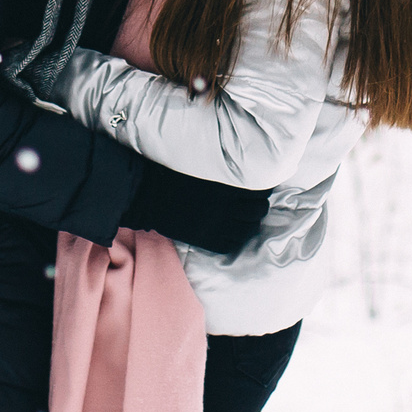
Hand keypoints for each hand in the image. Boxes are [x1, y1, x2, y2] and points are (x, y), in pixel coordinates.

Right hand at [121, 160, 269, 254]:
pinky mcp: (206, 240)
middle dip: (259, 207)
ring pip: (248, 230)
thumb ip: (222, 170)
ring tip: (246, 219)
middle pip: (258, 211)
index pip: (258, 191)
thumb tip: (240, 166)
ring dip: (250, 224)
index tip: (262, 188)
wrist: (148, 196)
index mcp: (224, 187)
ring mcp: (216, 226)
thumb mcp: (201, 167)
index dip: (264, 190)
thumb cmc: (172, 176)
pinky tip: (232, 232)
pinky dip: (235, 239)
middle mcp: (224, 208)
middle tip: (255, 204)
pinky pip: (231, 244)